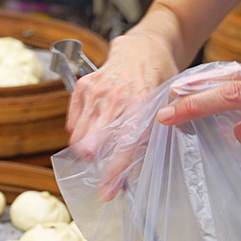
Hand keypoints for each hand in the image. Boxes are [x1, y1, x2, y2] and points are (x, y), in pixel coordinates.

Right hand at [75, 61, 240, 200]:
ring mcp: (95, 91)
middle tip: (104, 180)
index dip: (114, 172)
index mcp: (141, 102)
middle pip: (94, 144)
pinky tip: (94, 133)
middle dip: (96, 167)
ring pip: (79, 137)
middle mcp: (115, 97)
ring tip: (102, 154)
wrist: (145, 48)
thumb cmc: (160, 79)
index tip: (107, 192)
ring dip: (88, 152)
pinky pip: (72, 124)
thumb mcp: (167, 106)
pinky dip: (80, 135)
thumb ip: (155, 134)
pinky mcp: (82, 87)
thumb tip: (140, 171)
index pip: (124, 145)